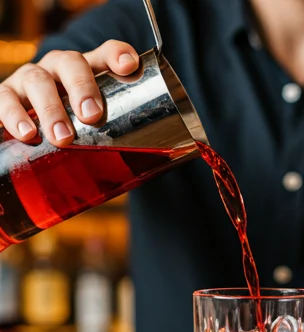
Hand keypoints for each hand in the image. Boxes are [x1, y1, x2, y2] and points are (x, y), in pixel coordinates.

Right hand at [0, 40, 138, 146]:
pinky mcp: (7, 96)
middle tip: (91, 116)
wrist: (34, 129)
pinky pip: (3, 98)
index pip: (105, 53)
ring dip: (50, 108)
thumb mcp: (101, 127)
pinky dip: (12, 114)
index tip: (129, 66)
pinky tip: (25, 134)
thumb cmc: (77, 128)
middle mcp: (59, 69)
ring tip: (62, 137)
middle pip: (70, 64)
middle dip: (82, 88)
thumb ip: (122, 138)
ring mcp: (31, 80)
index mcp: (88, 72)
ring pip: (37, 80)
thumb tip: (152, 169)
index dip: (117, 55)